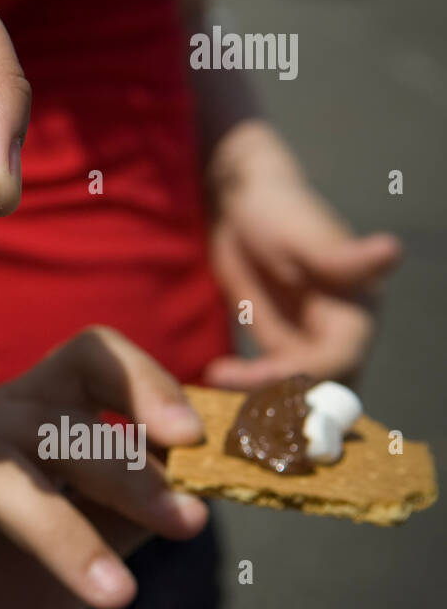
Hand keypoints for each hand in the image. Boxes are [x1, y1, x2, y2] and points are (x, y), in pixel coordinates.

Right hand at [0, 327, 207, 608]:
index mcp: (36, 420)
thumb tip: (192, 483)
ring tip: (113, 593)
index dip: (143, 381)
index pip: (91, 361)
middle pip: (56, 412)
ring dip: (61, 523)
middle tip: (182, 525)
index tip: (192, 437)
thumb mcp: (81, 549)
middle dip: (125, 468)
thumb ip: (128, 513)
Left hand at [203, 121, 401, 389]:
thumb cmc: (277, 207)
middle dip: (279, 401)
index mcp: (355, 310)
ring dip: (264, 403)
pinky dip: (250, 390)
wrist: (244, 204)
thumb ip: (339, 254)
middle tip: (224, 390)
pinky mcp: (285, 347)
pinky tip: (215, 377)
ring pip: (301, 394)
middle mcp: (341, 334)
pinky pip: (275, 382)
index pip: (337, 362)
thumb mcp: (301, 230)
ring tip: (217, 389)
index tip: (243, 375)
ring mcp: (313, 344)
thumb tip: (392, 250)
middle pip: (322, 389)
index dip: (297, 377)